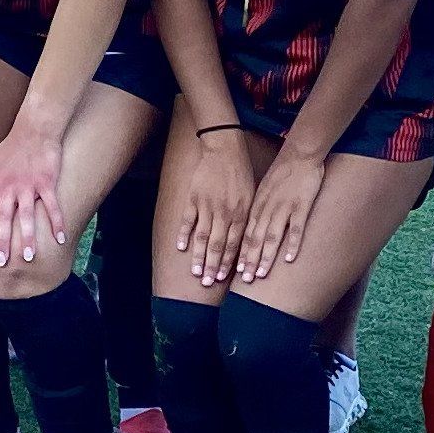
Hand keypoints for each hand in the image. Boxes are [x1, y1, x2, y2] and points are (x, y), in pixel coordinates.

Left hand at [0, 120, 66, 269]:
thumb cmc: (10, 147)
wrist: (34, 129)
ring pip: (26, 217)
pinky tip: (60, 239)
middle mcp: (8, 188)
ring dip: (27, 239)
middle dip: (1, 243)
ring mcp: (28, 186)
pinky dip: (56, 224)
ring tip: (28, 258)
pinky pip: (52, 207)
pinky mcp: (46, 183)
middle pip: (2, 220)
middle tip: (1, 263)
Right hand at [175, 128, 256, 284]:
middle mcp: (224, 212)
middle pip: (217, 245)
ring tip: (195, 273)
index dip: (227, 263)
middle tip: (207, 283)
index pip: (234, 244)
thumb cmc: (241, 173)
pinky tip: (181, 248)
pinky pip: (188, 220)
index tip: (222, 278)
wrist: (225, 149)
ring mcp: (207, 205)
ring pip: (202, 236)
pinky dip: (184, 234)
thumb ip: (246, 218)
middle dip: (212, 266)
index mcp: (240, 213)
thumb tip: (246, 241)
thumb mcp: (251, 196)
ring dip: (198, 257)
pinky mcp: (194, 197)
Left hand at [236, 146, 326, 284]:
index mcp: (256, 206)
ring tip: (259, 275)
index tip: (232, 271)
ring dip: (264, 257)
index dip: (238, 253)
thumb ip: (258, 209)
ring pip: (271, 237)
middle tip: (243, 281)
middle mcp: (267, 209)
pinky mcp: (301, 205)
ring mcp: (283, 208)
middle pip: (254, 239)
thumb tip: (251, 228)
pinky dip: (292, 244)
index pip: (244, 234)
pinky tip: (288, 259)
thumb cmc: (282, 173)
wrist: (300, 154)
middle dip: (248, 261)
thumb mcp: (262, 190)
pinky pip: (295, 228)